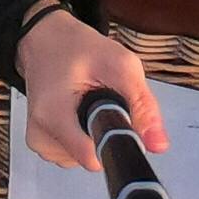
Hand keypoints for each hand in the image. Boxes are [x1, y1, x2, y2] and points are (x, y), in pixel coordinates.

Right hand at [19, 8, 165, 169]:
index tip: (122, 125)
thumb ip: (142, 106)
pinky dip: (85, 136)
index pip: (92, 158)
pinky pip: (74, 154)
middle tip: (104, 100)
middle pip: (92, 157)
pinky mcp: (42, 144)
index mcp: (54, 115)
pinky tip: (81, 112)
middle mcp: (40, 135)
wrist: (45, 40)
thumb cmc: (76, 47)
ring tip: (90, 102)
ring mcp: (40, 142)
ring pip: (85, 158)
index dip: (116, 144)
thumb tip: (158, 145)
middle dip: (107, 132)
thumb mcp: (121, 65)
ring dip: (95, 133)